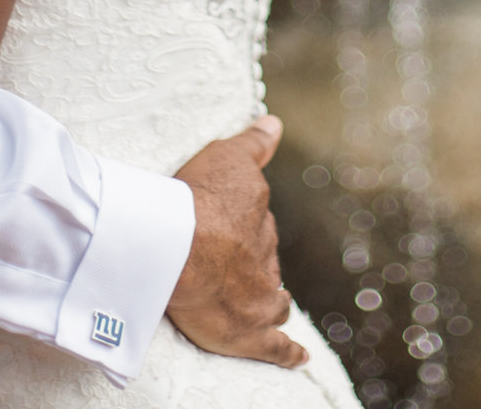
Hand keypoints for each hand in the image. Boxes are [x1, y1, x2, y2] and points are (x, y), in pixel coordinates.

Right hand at [166, 115, 307, 368]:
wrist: (181, 246)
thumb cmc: (198, 198)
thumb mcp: (227, 157)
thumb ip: (253, 145)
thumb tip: (275, 122)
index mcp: (258, 219)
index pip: (257, 225)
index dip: (245, 228)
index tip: (235, 230)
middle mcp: (265, 258)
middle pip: (264, 262)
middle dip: (254, 264)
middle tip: (235, 268)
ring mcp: (260, 298)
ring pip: (272, 301)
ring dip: (271, 303)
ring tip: (269, 306)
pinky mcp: (249, 334)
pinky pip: (276, 347)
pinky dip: (289, 353)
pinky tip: (299, 358)